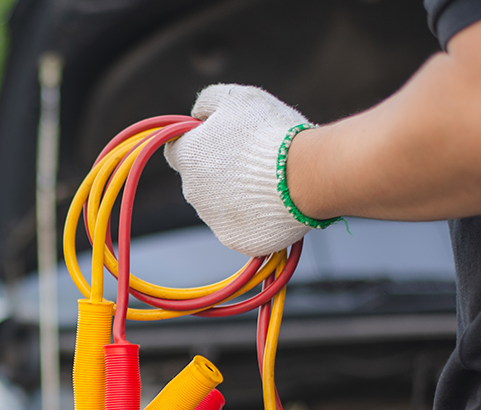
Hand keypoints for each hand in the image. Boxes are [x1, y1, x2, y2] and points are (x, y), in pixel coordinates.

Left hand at [164, 84, 333, 256]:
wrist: (304, 175)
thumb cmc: (269, 133)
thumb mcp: (235, 97)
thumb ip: (207, 102)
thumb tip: (197, 114)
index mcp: (188, 157)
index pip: (177, 151)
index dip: (197, 143)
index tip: (219, 139)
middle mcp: (193, 193)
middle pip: (201, 181)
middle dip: (221, 171)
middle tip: (254, 160)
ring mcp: (214, 220)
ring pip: (222, 206)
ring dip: (239, 195)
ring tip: (271, 181)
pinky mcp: (237, 241)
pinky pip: (243, 227)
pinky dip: (256, 218)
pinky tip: (276, 203)